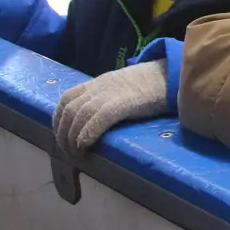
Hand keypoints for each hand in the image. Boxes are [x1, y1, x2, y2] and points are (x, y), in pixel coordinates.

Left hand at [52, 59, 168, 155]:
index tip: (61, 136)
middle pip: (69, 110)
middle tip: (69, 153)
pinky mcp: (123, 102)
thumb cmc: (151, 85)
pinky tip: (85, 146)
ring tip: (77, 154)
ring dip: (72, 138)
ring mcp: (110, 94)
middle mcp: (99, 87)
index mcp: (97, 83)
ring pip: (79, 115)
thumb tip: (94, 122)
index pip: (66, 99)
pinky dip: (87, 133)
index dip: (58, 120)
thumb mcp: (121, 88)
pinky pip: (98, 117)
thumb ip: (106, 99)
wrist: (171, 74)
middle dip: (63, 134)